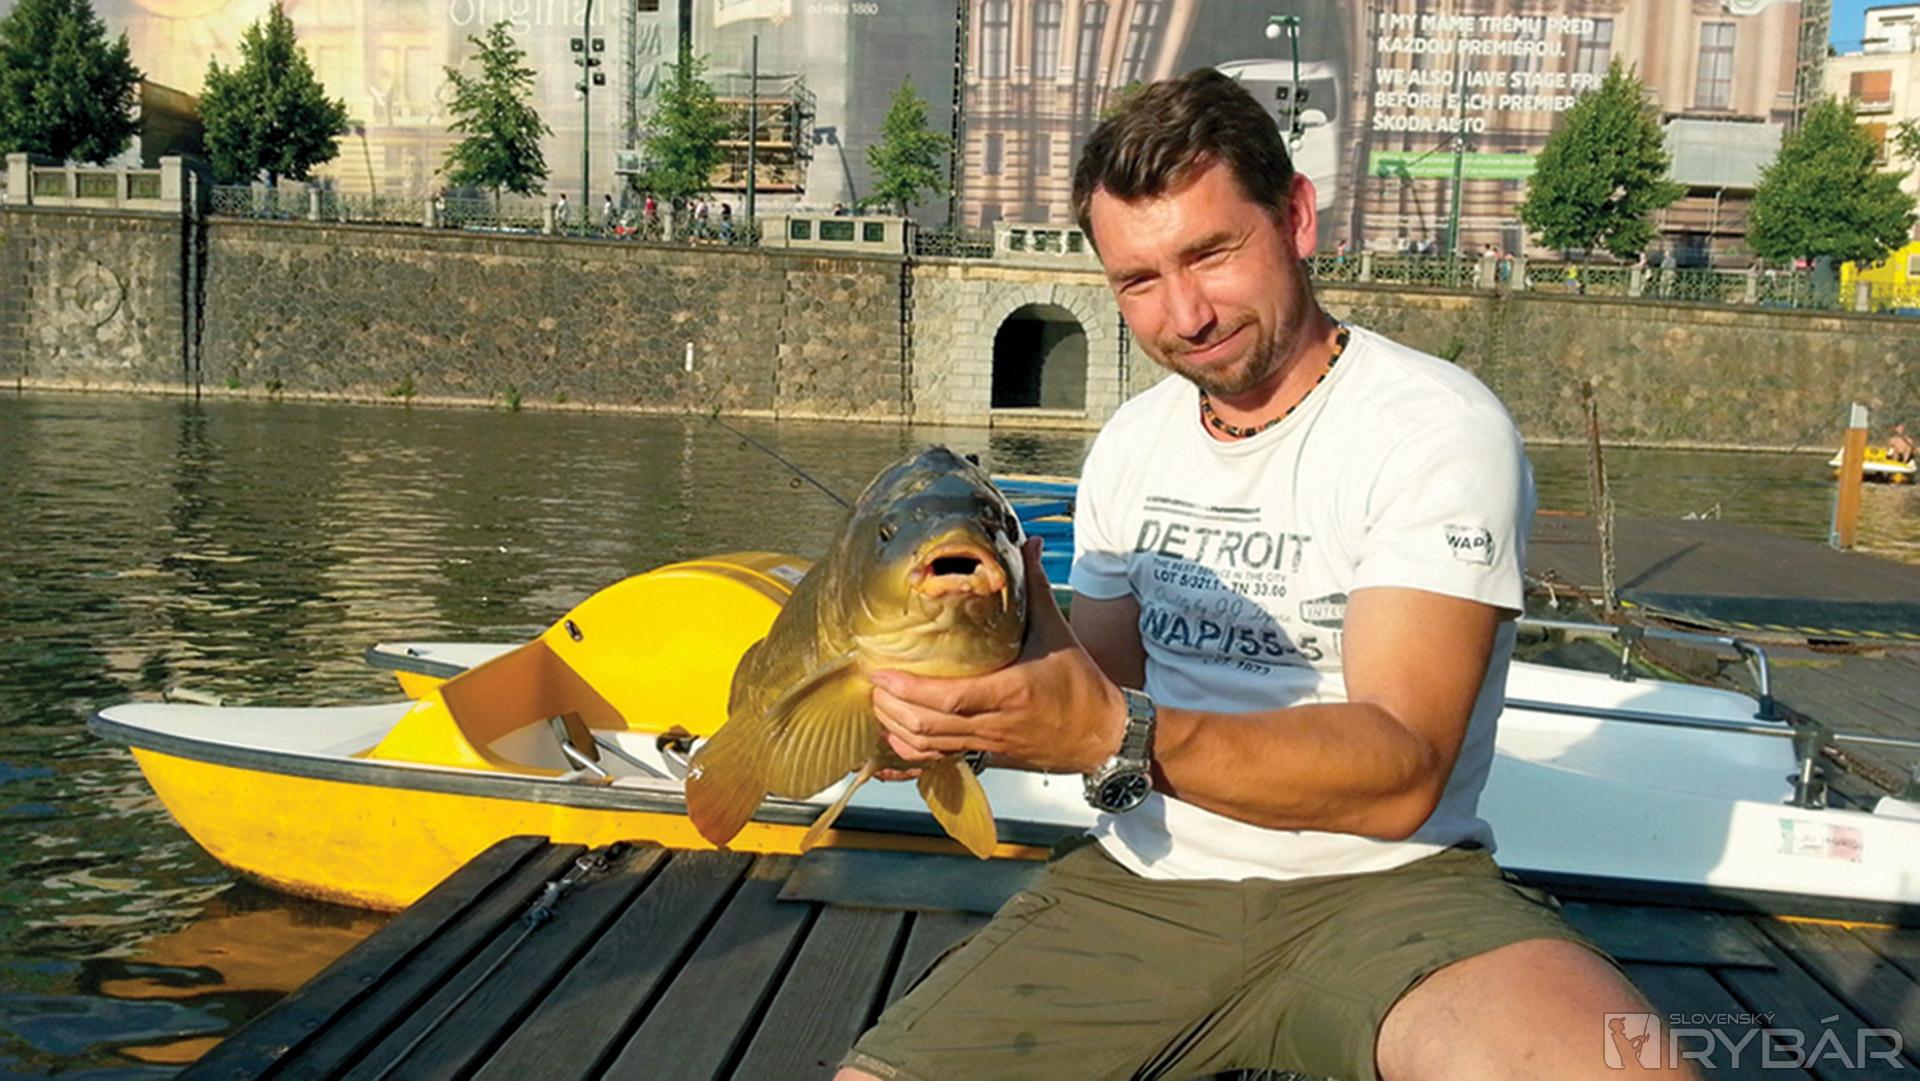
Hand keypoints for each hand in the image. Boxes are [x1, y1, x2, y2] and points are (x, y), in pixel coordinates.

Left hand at [870, 537, 1127, 772]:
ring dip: (897, 727)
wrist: (1102, 734)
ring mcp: (988, 743)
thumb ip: (1036, 589)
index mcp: (1011, 691)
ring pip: (930, 746)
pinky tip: (897, 735)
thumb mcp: (1058, 632)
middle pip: (929, 725)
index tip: (881, 673)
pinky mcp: (987, 756)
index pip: (950, 697)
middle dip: (891, 708)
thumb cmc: (1081, 685)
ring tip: (878, 703)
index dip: (909, 689)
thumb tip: (1027, 544)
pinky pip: (941, 759)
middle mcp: (994, 722)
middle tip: (871, 683)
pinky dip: (914, 751)